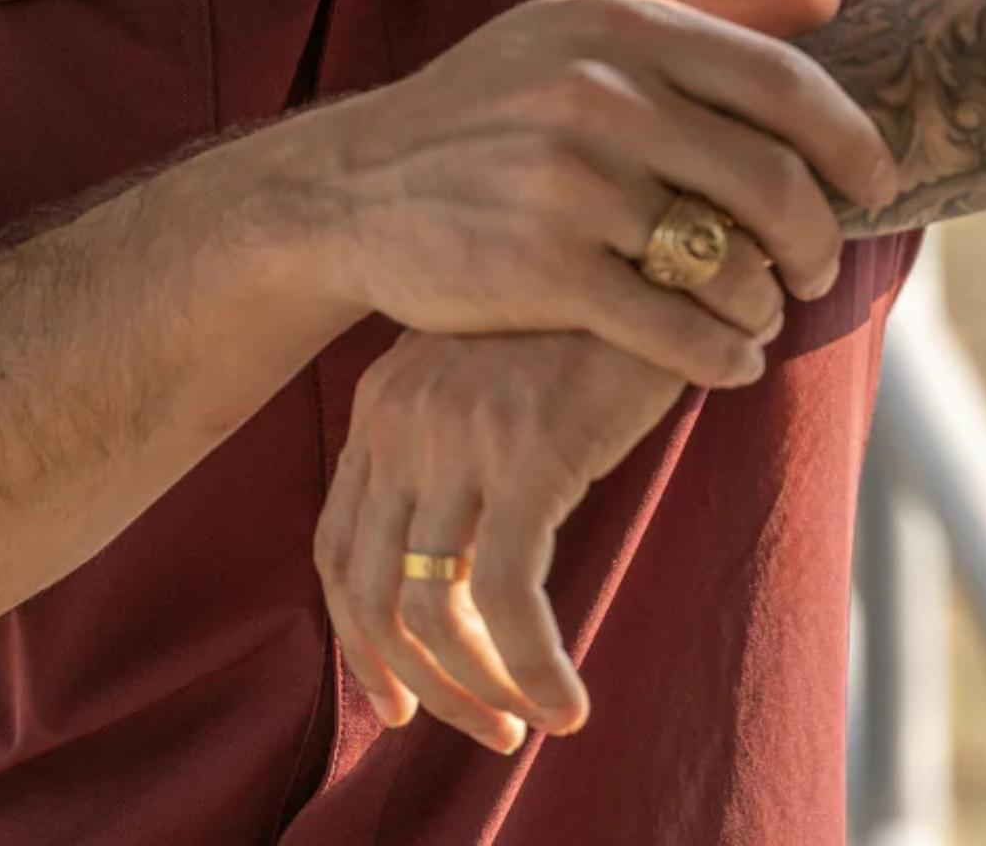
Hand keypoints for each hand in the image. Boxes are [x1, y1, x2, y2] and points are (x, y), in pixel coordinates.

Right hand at [292, 0, 896, 389]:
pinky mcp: (543, 272)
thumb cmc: (484, 101)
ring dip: (770, 303)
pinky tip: (727, 360)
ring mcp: (571, 186)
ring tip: (763, 310)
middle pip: (776, 183)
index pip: (786, 84)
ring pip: (733, 264)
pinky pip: (676, 331)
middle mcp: (600, 97)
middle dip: (821, 240)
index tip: (874, 184)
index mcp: (620, 29)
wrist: (353, 184)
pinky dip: (721, 357)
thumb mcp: (575, 21)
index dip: (853, 143)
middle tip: (819, 266)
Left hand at [314, 327, 685, 754]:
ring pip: (433, 611)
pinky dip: (533, 670)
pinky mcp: (529, 454)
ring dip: (477, 692)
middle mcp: (402, 423)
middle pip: (370, 593)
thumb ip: (453, 454)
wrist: (649, 253)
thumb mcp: (487, 382)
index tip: (400, 702)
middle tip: (480, 731)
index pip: (336, 549)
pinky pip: (511, 599)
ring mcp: (459, 438)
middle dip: (417, 684)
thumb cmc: (579, 325)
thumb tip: (457, 573)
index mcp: (383, 407)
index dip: (360, 641)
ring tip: (528, 723)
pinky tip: (569, 703)